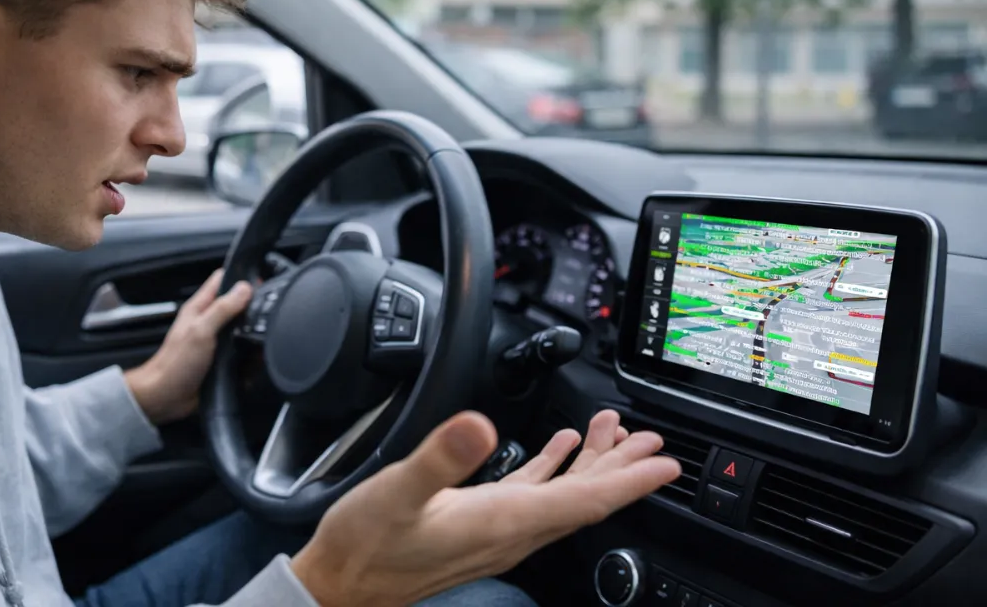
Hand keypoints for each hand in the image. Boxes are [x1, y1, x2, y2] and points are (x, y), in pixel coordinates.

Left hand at [125, 270, 251, 423]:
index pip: (222, 280)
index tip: (260, 283)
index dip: (241, 278)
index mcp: (200, 307)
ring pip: (242, 329)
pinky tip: (256, 359)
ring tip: (265, 338)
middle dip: (252, 308)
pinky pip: (242, 352)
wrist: (166, 397)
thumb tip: (244, 288)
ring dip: (253, 334)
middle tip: (268, 313)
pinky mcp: (222, 360)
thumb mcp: (201, 331)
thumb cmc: (176, 364)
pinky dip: (250, 355)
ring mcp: (216, 341)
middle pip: (236, 305)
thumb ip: (222, 309)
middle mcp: (209, 321)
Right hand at [290, 409, 678, 606]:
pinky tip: (560, 449)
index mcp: (503, 522)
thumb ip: (440, 458)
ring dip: (593, 465)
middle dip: (623, 468)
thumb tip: (478, 424)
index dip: (631, 480)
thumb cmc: (364, 548)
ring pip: (564, 497)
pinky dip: (554, 469)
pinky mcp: (479, 525)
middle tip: (653, 440)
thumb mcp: (397, 495)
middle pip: (586, 499)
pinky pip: (534, 496)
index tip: (668, 464)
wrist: (340, 586)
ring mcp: (497, 530)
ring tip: (613, 433)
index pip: (585, 501)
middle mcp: (510, 531)